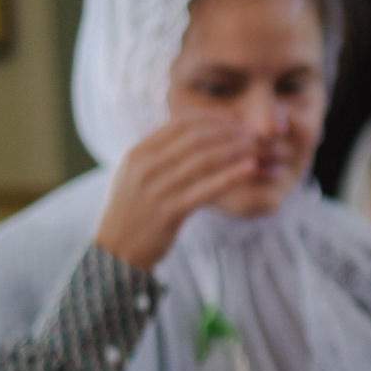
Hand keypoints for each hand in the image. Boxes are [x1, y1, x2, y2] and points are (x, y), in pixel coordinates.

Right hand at [93, 115, 258, 269]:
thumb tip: (185, 134)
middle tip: (251, 131)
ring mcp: (156, 190)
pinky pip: (206, 189)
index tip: (232, 119)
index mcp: (137, 154)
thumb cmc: (131, 211)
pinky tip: (251, 169)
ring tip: (255, 146)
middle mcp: (144, 168)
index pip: (178, 125)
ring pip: (203, 161)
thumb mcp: (134, 176)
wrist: (115, 250)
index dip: (210, 119)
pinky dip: (231, 176)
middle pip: (194, 139)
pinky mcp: (170, 212)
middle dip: (227, 132)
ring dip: (234, 150)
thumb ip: (156, 155)